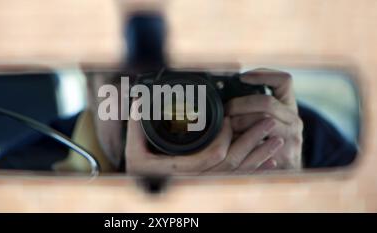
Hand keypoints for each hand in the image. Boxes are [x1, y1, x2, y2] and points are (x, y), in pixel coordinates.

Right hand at [125, 100, 284, 174]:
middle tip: (269, 122)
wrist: (147, 189)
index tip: (230, 120)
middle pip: (234, 162)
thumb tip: (139, 103)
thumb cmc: (140, 173)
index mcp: (181, 169)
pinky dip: (257, 169)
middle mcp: (199, 179)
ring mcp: (208, 182)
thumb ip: (136, 128)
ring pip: (240, 171)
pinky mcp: (214, 184)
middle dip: (253, 141)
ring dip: (260, 154)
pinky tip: (270, 161)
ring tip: (276, 139)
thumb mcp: (134, 152)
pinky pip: (240, 180)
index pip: (214, 154)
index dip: (226, 137)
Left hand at [228, 68, 303, 169]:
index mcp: (289, 106)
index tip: (242, 77)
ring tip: (226, 126)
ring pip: (262, 122)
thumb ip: (254, 105)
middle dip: (240, 104)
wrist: (287, 171)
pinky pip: (259, 145)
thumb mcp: (268, 119)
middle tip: (225, 110)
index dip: (263, 75)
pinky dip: (242, 142)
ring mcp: (291, 138)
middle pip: (266, 102)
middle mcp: (294, 120)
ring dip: (239, 123)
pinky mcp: (285, 155)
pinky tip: (231, 142)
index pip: (284, 81)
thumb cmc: (269, 141)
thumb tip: (224, 93)